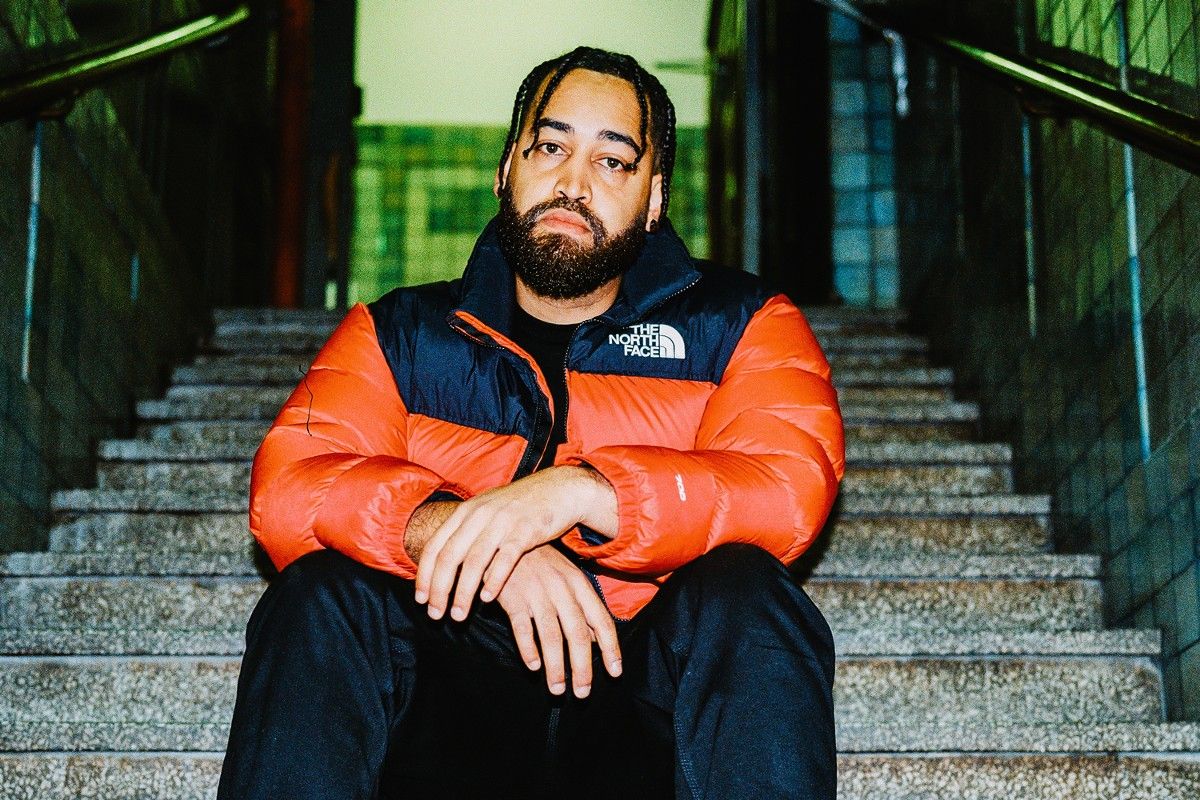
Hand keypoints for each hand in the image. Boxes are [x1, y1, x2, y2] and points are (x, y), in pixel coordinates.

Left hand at [414, 466, 615, 621]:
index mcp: (466, 511)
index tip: (420, 600)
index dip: (424, 576)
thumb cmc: (523, 506)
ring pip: (473, 562)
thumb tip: (445, 561)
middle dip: (439, 590)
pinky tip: (487, 599)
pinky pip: (504, 559)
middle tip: (436, 614)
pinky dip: (493, 580)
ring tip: (459, 616)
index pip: (435, 546)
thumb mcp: (489, 511)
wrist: (561, 489)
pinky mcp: (525, 530)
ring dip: (463, 593)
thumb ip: (467, 532)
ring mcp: (501, 521)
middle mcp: (479, 515)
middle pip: (449, 557)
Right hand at [495, 544, 621, 696]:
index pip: (601, 620)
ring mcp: (538, 592)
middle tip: (582, 693)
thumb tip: (597, 640)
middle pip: (578, 634)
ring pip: (552, 637)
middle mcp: (562, 589)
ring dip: (556, 667)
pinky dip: (529, 649)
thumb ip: (583, 608)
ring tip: (557, 689)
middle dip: (582, 667)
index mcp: (579, 584)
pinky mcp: (514, 597)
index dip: (610, 649)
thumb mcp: (566, 578)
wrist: (505, 540)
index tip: (614, 672)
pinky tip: (533, 666)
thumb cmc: (539, 562)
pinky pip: (524, 629)